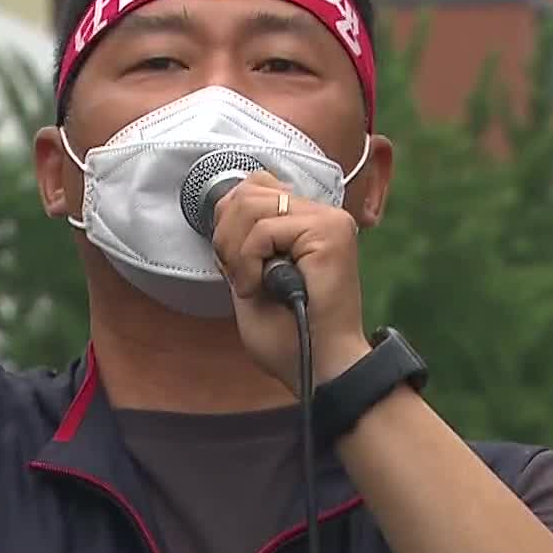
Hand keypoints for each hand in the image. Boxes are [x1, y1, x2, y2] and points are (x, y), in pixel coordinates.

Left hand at [209, 172, 369, 391]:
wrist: (320, 366)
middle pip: (247, 191)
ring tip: (250, 285)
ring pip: (251, 206)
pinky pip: (263, 230)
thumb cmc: (290, 334)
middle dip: (226, 238)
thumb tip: (223, 210)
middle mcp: (320, 214)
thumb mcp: (249, 277)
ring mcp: (328, 220)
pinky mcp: (329, 231)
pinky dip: (248, 261)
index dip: (228, 221)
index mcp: (304, 222)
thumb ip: (241, 242)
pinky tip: (259, 286)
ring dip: (236, 253)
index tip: (233, 264)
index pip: (254, 186)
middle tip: (239, 277)